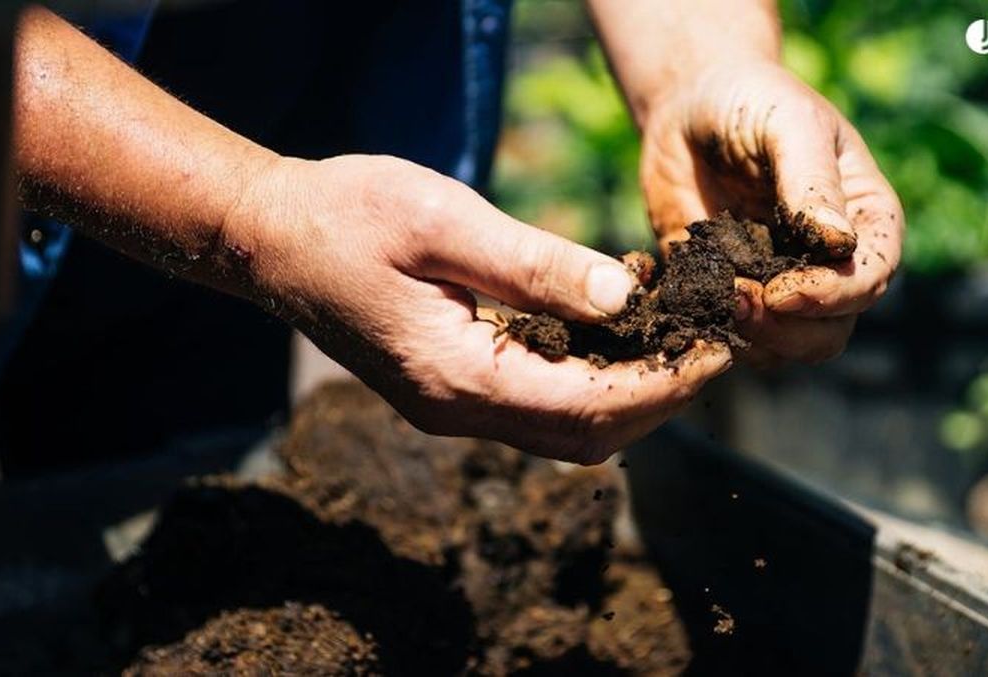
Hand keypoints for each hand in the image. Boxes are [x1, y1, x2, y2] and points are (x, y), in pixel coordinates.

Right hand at [225, 155, 730, 463]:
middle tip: (711, 349)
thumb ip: (534, 266)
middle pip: (583, 434)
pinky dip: (588, 383)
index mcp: (457, 377)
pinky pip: (536, 406)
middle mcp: (455, 410)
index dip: (662, 386)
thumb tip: (622, 298)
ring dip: (627, 396)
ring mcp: (449, 406)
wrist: (270, 238)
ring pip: (563, 430)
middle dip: (657, 400)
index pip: (586, 406)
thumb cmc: (347, 216)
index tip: (717, 351)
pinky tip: (614, 336)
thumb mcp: (444, 223)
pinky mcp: (447, 389)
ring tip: (676, 341)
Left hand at [639, 62, 903, 366]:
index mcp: (865, 222)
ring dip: (747, 336)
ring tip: (708, 297)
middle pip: (830, 331)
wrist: (691, 110)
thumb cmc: (753, 102)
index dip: (833, 296)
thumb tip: (840, 243)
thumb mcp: (787, 125)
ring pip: (782, 348)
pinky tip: (682, 300)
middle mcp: (831, 266)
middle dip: (787, 328)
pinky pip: (729, 337)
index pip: (869, 279)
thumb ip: (812, 181)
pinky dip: (708, 330)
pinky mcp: (730, 299)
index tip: (782, 291)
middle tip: (736, 298)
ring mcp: (780, 288)